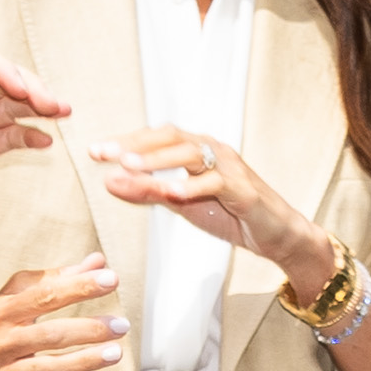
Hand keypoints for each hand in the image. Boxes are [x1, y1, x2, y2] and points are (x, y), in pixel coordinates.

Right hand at [0, 253, 124, 370]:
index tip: (112, 279)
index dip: (79, 287)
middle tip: (121, 324)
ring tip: (115, 354)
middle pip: (49, 335)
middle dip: (87, 329)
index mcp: (1, 311)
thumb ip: (54, 278)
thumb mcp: (12, 296)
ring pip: (48, 370)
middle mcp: (1, 343)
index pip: (45, 296)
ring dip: (83, 363)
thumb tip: (97, 262)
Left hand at [92, 127, 339, 296]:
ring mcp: (230, 167)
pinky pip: (215, 182)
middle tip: (106, 154)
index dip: (126, 141)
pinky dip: (191, 186)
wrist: (275, 234)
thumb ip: (147, 191)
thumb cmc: (228, 213)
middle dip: (135, 145)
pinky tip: (169, 192)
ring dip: (158, 160)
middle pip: (171, 138)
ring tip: (130, 167)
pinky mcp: (243, 189)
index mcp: (196, 149)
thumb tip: (108, 181)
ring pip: (190, 155)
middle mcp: (213, 150)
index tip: (96, 151)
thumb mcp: (180, 203)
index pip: (156, 136)